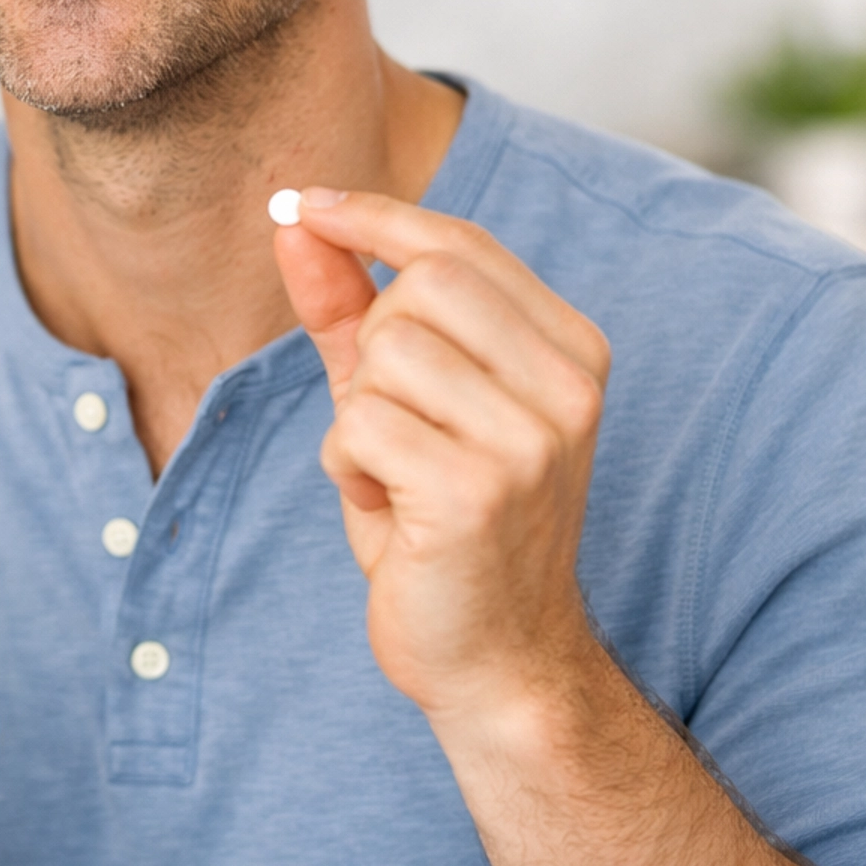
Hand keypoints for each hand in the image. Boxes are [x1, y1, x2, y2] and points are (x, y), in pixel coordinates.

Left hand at [274, 190, 610, 733]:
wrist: (498, 661)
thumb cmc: (444, 525)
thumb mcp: (400, 399)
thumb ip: (349, 308)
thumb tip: (296, 220)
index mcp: (570, 350)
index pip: (461, 245)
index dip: (374, 217)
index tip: (306, 204)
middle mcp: (568, 387)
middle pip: (420, 289)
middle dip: (372, 347)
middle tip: (393, 423)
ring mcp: (531, 440)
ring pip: (384, 357)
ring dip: (358, 419)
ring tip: (397, 477)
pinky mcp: (477, 492)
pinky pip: (361, 425)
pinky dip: (350, 468)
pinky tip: (391, 512)